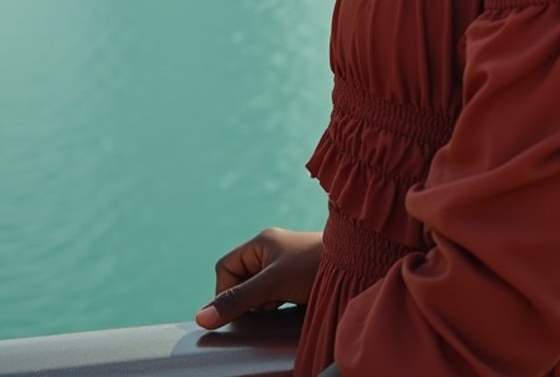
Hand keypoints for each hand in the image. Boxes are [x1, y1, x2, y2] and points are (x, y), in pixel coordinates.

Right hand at [195, 226, 322, 328]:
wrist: (358, 266)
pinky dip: (275, 305)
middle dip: (248, 299)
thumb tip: (201, 317)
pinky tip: (288, 306)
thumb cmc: (314, 266)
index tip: (243, 307)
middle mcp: (270, 250)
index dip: (227, 291)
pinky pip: (273, 296)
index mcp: (261, 242)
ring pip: (257, 291)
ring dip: (263, 303)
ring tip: (283, 303)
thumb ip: (237, 300)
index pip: (225, 268)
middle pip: (240, 280)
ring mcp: (283, 265)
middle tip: (267, 304)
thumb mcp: (272, 284)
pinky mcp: (296, 279)